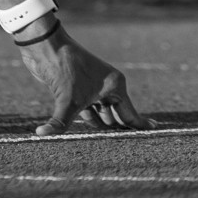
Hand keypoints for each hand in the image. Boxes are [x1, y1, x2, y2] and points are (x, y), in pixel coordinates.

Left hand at [16, 22, 152, 134]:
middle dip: (118, 131)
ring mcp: (93, 88)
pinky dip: (87, 121)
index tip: (156, 133)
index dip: (141, 126)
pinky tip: (89, 135)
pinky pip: (88, 111)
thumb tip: (41, 134)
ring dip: (101, 127)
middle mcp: (107, 87)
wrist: (46, 46)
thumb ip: (60, 123)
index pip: (130, 114)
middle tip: (128, 150)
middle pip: (117, 116)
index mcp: (115, 86)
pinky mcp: (78, 90)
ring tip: (108, 147)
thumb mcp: (67, 100)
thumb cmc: (63, 69)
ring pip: (102, 115)